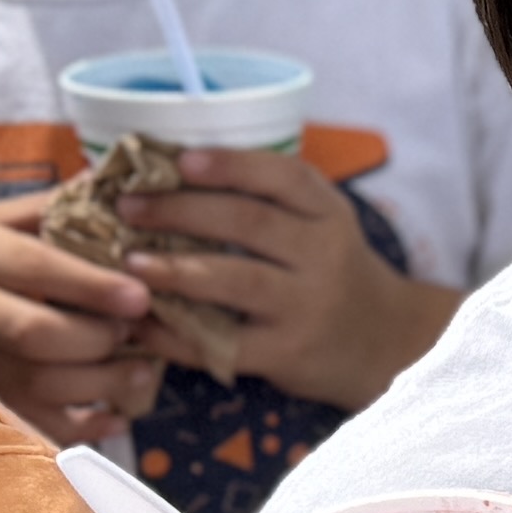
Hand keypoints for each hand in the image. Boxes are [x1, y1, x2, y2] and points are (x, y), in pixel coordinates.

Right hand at [0, 197, 162, 444]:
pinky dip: (77, 430)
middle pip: (35, 335)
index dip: (92, 287)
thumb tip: (111, 180)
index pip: (37, 269)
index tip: (140, 295)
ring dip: (98, 386)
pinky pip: (28, 420)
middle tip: (137, 331)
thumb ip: (51, 205)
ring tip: (142, 372)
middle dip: (97, 339)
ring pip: (35, 384)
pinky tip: (113, 418)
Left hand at [116, 147, 455, 406]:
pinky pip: (225, 342)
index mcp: (328, 214)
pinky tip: (143, 324)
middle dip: (182, 211)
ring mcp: (307, 306)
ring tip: (130, 262)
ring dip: (177, 269)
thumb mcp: (322, 224)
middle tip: (128, 206)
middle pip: (251, 222)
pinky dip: (178, 334)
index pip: (283, 178)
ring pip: (237, 280)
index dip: (230, 165)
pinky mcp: (288, 352)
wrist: (383, 343)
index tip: (180, 159)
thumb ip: (270, 200)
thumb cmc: (331, 272)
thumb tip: (171, 171)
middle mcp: (324, 255)